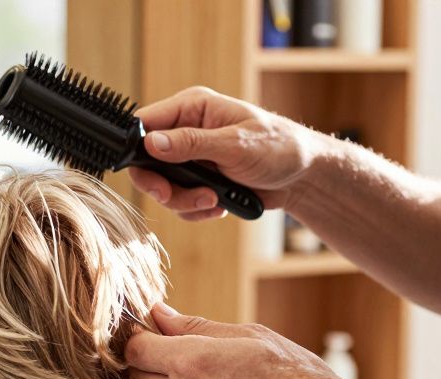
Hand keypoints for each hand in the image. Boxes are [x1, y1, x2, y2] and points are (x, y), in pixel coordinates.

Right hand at [127, 86, 325, 219]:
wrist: (303, 178)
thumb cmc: (278, 148)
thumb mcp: (235, 144)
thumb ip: (191, 144)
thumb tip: (151, 143)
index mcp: (192, 108)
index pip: (145, 123)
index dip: (137, 148)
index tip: (148, 173)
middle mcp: (186, 131)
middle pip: (146, 161)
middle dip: (162, 185)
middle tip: (172, 196)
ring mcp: (191, 158)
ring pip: (162, 186)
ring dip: (184, 201)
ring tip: (213, 200)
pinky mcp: (198, 181)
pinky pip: (179, 201)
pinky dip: (196, 209)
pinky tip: (219, 205)